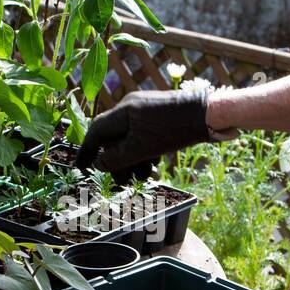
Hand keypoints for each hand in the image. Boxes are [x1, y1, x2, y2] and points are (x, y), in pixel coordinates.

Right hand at [74, 87, 230, 181]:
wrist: (208, 115)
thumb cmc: (173, 130)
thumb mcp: (141, 149)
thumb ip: (117, 158)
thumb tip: (99, 165)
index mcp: (123, 111)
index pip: (96, 131)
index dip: (87, 151)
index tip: (81, 168)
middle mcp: (131, 107)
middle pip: (114, 138)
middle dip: (116, 162)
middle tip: (120, 182)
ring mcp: (146, 111)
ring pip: (130, 140)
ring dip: (132, 161)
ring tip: (140, 178)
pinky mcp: (159, 117)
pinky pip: (143, 137)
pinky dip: (144, 153)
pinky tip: (151, 168)